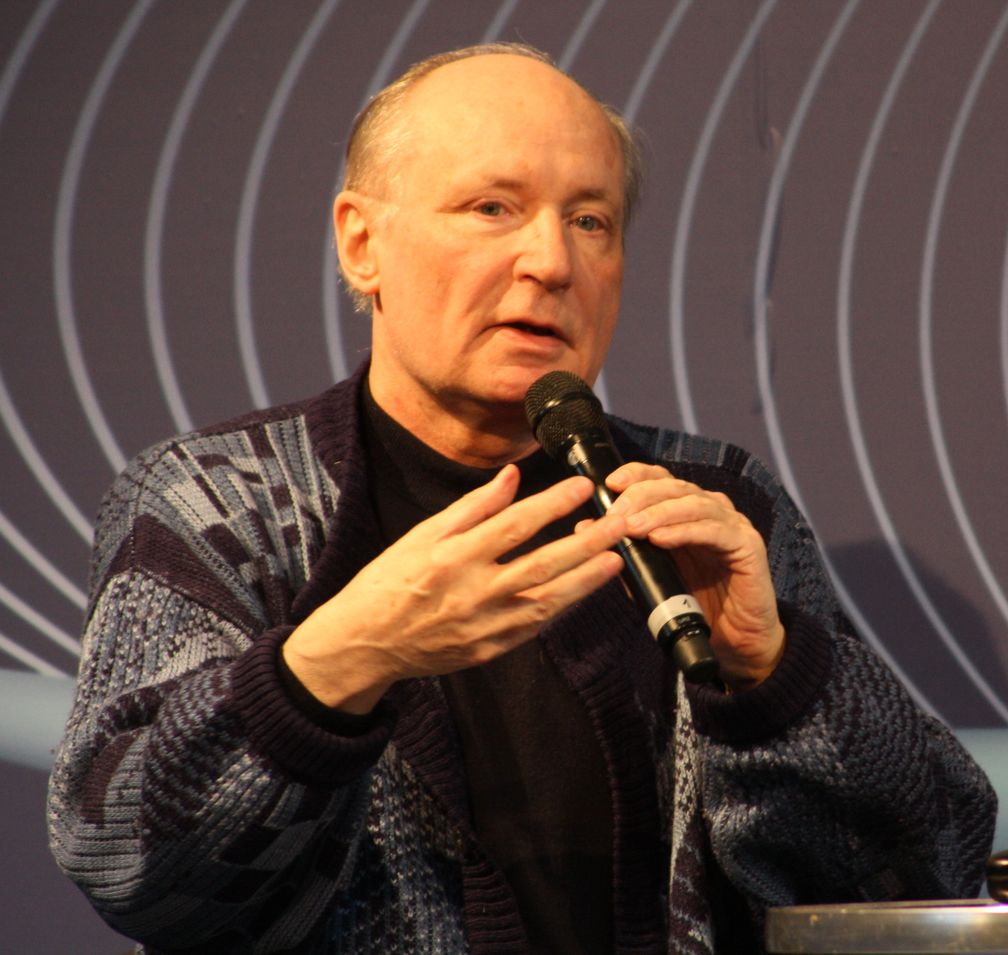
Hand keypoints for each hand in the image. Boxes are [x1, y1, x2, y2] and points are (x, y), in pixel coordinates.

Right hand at [283, 465, 626, 712]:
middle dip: (588, 542)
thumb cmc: (389, 581)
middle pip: (543, 564)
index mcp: (453, 557)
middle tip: (622, 523)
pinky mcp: (490, 651)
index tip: (583, 486)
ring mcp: (484, 626)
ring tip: (617, 558)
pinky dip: (561, 607)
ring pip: (548, 601)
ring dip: (586, 579)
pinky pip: (534, 626)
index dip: (553, 504)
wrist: (366, 642)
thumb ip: (471, 508)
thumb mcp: (422, 535)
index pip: (515, 525)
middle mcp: (473, 592)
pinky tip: (584, 589)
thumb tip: (511, 477)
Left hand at [602, 463, 784, 689]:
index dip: (637, 474)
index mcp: (686, 511)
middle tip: (616, 513)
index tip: (610, 483)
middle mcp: (710, 510)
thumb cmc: (692, 603)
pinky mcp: (748, 544)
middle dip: (641, 495)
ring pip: (693, 503)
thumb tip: (586, 526)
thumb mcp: (649, 573)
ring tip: (633, 526)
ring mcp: (732, 524)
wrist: (734, 640)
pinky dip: (684, 531)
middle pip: (675, 486)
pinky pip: (714, 530)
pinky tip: (661, 538)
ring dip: (659, 512)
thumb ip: (623, 549)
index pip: (661, 479)